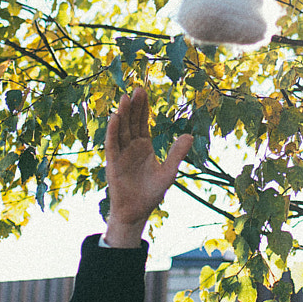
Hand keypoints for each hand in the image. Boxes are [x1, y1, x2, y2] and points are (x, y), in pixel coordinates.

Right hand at [103, 87, 192, 247]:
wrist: (136, 211)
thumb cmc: (152, 192)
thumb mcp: (169, 172)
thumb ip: (177, 154)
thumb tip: (190, 136)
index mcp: (144, 146)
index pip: (142, 122)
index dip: (142, 107)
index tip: (143, 91)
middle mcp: (131, 146)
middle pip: (131, 122)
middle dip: (133, 106)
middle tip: (136, 89)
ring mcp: (121, 154)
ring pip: (121, 130)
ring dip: (122, 115)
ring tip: (124, 98)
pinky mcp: (113, 163)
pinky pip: (112, 144)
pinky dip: (113, 131)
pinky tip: (115, 118)